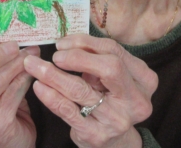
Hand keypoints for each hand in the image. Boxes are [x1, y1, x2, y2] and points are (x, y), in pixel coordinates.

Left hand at [24, 34, 157, 147]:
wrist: (116, 142)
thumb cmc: (112, 101)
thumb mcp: (114, 79)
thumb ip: (98, 60)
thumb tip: (66, 43)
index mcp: (145, 80)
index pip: (115, 51)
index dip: (87, 43)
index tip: (63, 42)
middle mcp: (137, 100)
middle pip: (109, 67)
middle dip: (77, 57)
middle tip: (54, 55)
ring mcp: (118, 119)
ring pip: (82, 90)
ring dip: (54, 75)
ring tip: (35, 67)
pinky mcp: (96, 135)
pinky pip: (68, 111)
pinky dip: (51, 96)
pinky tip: (39, 87)